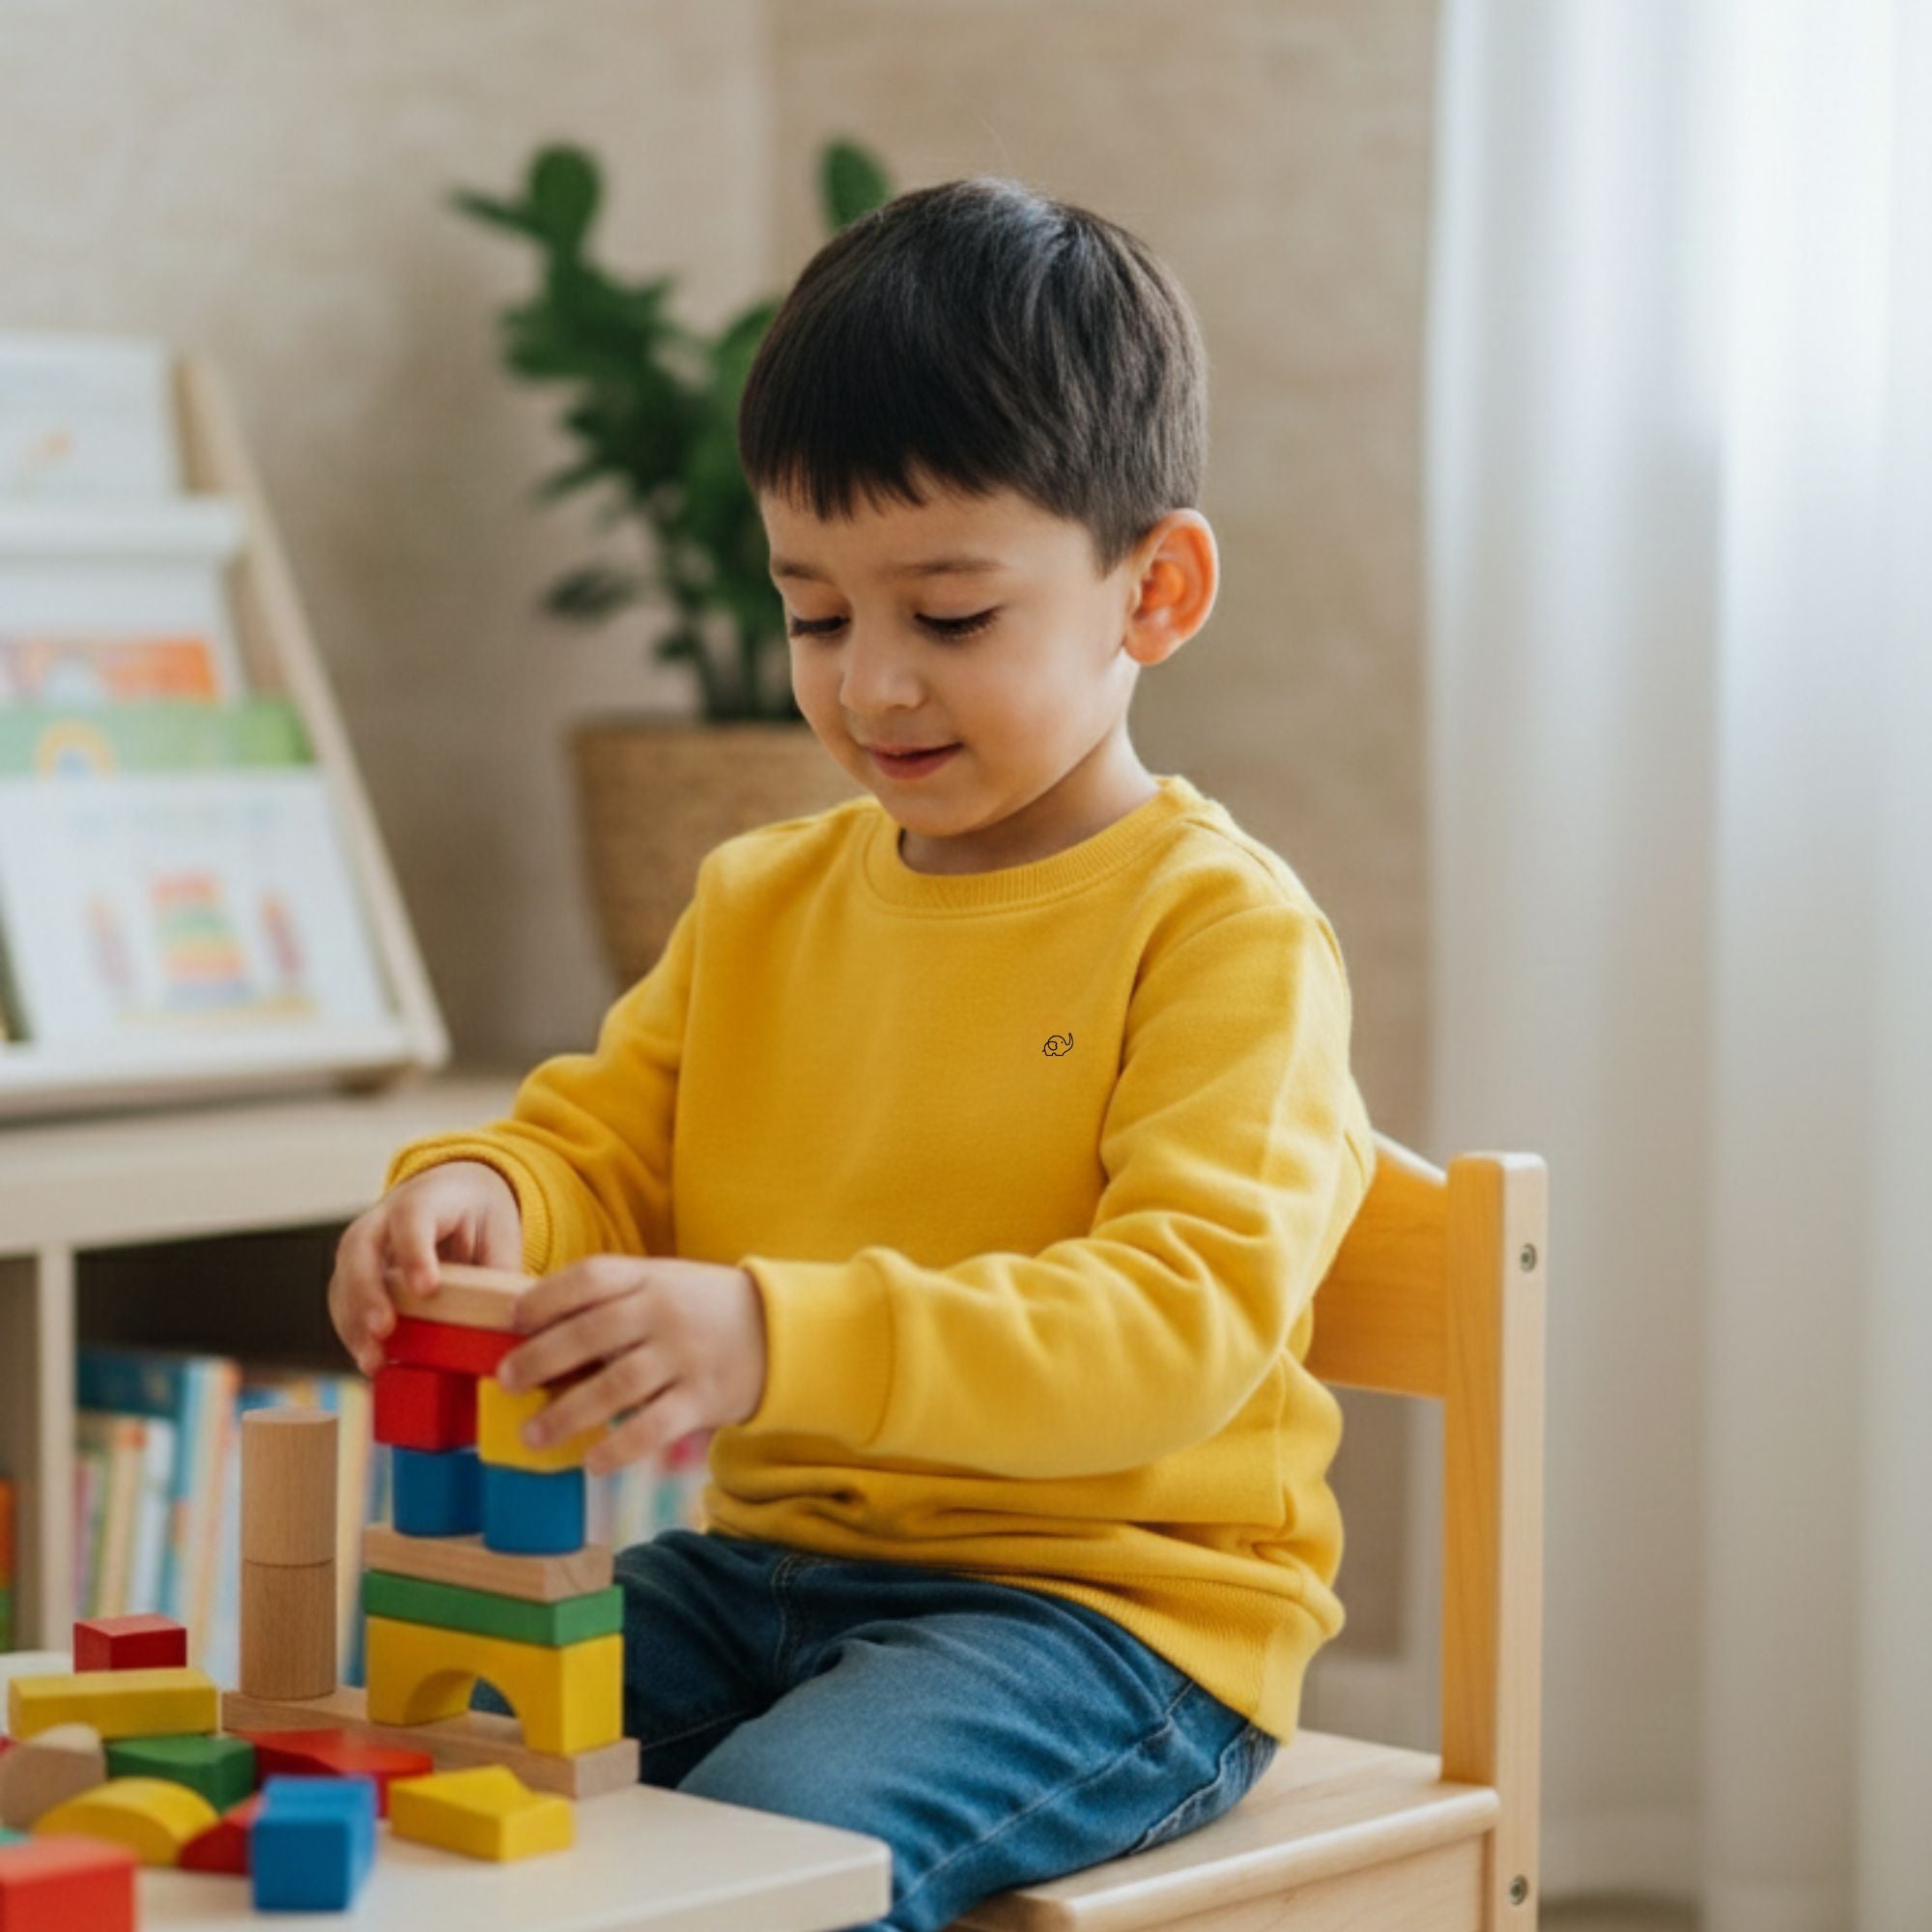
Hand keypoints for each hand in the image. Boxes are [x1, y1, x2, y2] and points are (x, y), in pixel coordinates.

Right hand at [328, 1161, 523, 1375]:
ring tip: (373, 1360)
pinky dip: (353, 1333)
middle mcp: (383, 1218)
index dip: (415, 1253)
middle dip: (368, 1291)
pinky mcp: (354, 1275)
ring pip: (343, 1279)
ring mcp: (363, 1247)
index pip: (412, 1217)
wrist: (454, 1198)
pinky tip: (371, 1361)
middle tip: (384, 1329)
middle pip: (359, 1247)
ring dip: (353, 1323)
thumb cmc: (478, 1217)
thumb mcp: (499, 1232)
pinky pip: (344, 1303)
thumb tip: (510, 1320)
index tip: (426, 1288)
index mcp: (427, 1199)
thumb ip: (499, 1271)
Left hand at [496, 1257, 767, 1476]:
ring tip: (532, 1435)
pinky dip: (619, 1446)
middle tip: (506, 1380)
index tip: (513, 1319)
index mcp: (651, 1277)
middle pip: (592, 1333)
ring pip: (616, 1385)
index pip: (591, 1277)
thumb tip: (538, 1332)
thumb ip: (614, 1301)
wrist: (782, 1331)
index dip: (547, 1297)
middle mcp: (665, 1313)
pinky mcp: (703, 1398)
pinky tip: (591, 1462)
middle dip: (540, 1358)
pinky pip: (654, 1426)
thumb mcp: (665, 1284)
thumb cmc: (704, 1309)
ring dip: (567, 1413)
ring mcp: (685, 1355)